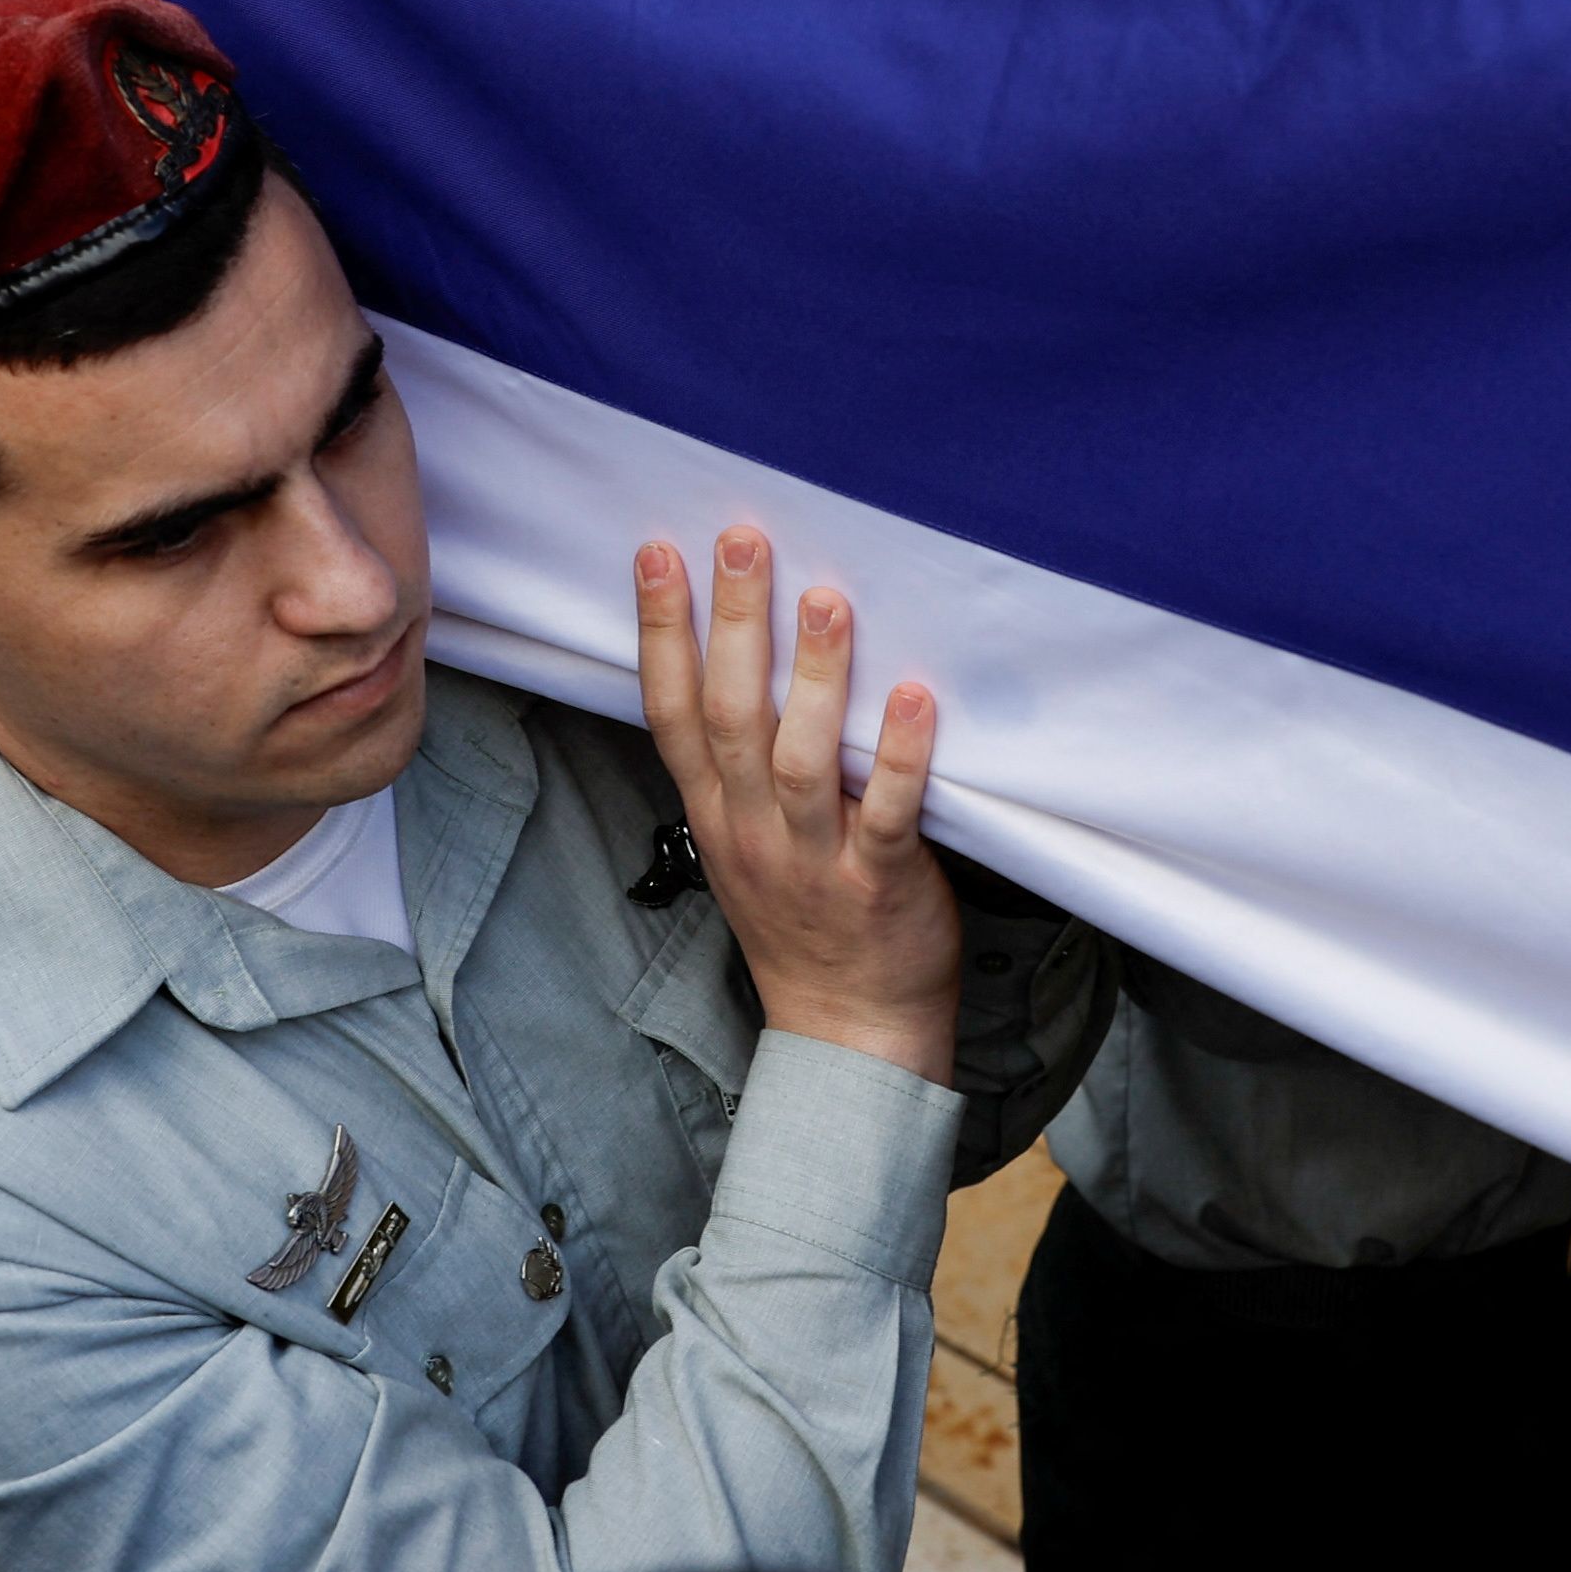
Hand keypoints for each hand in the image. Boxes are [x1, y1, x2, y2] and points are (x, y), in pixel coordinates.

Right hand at [631, 526, 955, 1084]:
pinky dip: (898, 757)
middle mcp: (752, 830)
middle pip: (729, 717)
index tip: (658, 552)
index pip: (670, 710)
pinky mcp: (879, 883)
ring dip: (812, 676)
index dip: (661, 630)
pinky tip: (912, 698)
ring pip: (799, 760)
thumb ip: (736, 766)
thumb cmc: (802, 922)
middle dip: (732, 624)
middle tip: (743, 539)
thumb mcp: (740, 844)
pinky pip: (886, 815)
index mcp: (715, 812)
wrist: (850, 1032)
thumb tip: (741, 658)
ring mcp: (812, 858)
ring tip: (826, 601)